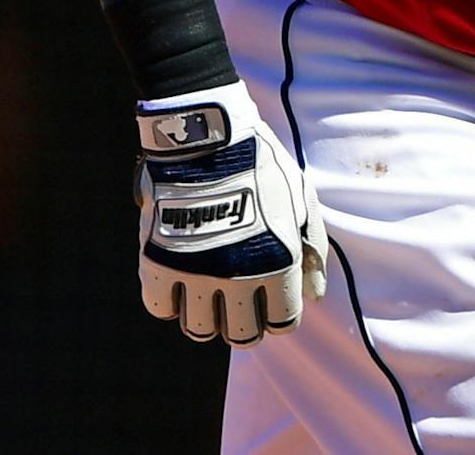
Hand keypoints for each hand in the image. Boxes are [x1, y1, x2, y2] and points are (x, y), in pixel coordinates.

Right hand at [135, 80, 326, 343]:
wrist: (208, 140)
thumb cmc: (262, 166)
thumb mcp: (301, 198)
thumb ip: (313, 249)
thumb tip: (315, 295)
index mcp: (278, 263)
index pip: (282, 321)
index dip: (278, 314)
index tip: (270, 300)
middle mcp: (237, 278)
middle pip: (241, 335)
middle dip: (243, 323)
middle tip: (237, 302)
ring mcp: (195, 274)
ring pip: (200, 329)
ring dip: (206, 315)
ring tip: (207, 290)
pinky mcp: (158, 264)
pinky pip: (161, 309)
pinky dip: (169, 300)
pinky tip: (179, 278)